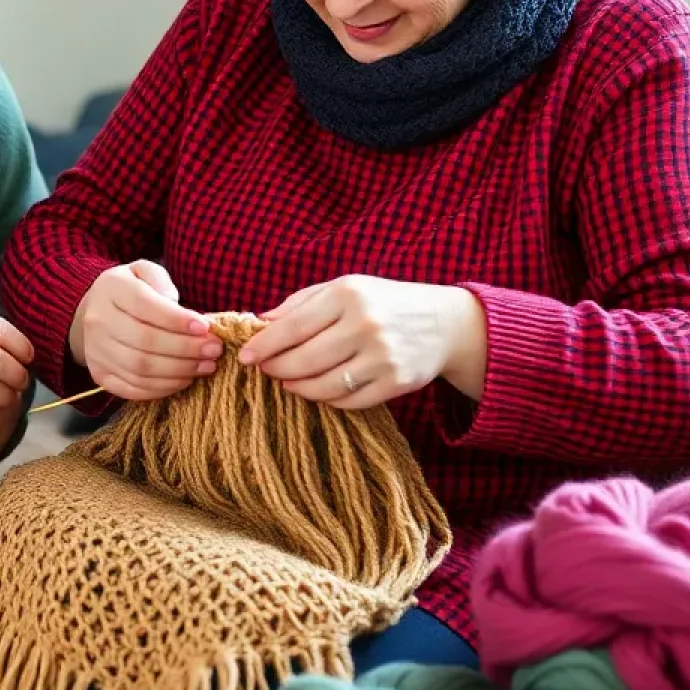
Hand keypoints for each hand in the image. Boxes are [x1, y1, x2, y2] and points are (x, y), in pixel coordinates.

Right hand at [68, 260, 220, 400]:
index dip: (177, 320)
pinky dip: (163, 388)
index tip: (205, 327)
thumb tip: (176, 305)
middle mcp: (98, 321)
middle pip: (145, 342)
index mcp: (111, 289)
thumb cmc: (130, 291)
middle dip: (186, 349)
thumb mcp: (143, 271)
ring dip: (179, 371)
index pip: (144, 306)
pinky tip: (184, 379)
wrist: (94, 313)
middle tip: (214, 350)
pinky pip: (133, 389)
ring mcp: (96, 351)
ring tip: (205, 366)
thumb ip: (160, 279)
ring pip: (141, 369)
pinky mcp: (100, 375)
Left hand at [239, 275, 486, 408]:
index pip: (293, 326)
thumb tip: (261, 322)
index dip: (264, 345)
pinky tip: (319, 389)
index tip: (245, 356)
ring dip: (299, 387)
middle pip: (305, 360)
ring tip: (289, 381)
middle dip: (277, 369)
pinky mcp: (397, 383)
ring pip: (324, 386)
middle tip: (266, 370)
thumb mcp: (344, 288)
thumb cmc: (382, 302)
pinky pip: (349, 401)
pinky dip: (328, 399)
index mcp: (348, 295)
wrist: (443, 323)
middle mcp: (366, 325)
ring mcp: (384, 357)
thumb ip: (301, 303)